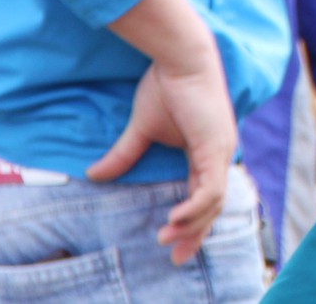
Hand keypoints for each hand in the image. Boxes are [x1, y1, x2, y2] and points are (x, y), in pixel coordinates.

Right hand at [86, 52, 236, 263]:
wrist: (180, 58)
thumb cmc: (166, 86)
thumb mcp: (141, 129)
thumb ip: (123, 155)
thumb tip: (93, 176)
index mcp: (206, 153)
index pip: (203, 196)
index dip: (191, 222)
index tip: (173, 245)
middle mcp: (220, 155)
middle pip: (213, 206)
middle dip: (195, 234)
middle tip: (176, 258)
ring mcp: (222, 151)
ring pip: (214, 201)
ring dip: (192, 224)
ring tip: (168, 238)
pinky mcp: (217, 146)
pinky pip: (211, 187)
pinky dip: (196, 207)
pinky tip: (178, 219)